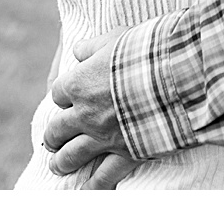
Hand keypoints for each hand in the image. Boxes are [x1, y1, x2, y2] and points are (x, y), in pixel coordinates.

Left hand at [43, 29, 132, 177]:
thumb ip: (92, 47)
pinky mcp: (124, 154)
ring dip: (62, 161)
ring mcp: (102, 137)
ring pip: (72, 155)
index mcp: (78, 84)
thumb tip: (79, 51)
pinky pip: (104, 175)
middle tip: (51, 141)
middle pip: (58, 128)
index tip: (67, 99)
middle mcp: (84, 113)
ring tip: (56, 166)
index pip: (58, 94)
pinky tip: (87, 190)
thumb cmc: (143, 51)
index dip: (63, 97)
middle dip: (54, 135)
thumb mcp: (113, 38)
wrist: (172, 77)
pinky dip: (95, 185)